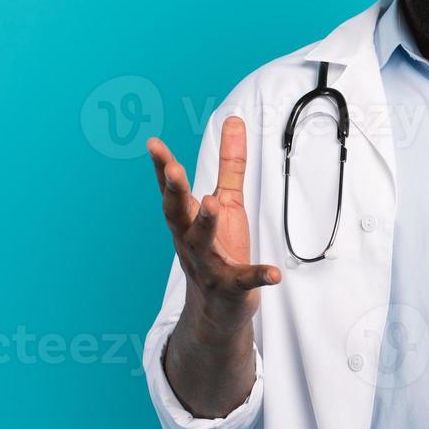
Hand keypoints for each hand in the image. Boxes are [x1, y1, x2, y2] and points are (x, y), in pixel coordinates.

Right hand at [148, 119, 280, 337]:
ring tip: (213, 203)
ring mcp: (210, 265)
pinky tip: (274, 273)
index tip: (153, 144)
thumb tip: (234, 119)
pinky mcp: (233, 287)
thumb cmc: (220, 248)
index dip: (162, 168)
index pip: (171, 191)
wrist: (218, 309)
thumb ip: (230, 163)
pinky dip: (259, 276)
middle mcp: (190, 241)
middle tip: (174, 169)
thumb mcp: (226, 201)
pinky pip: (246, 281)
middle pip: (177, 214)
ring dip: (206, 223)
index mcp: (187, 220)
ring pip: (203, 244)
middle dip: (174, 192)